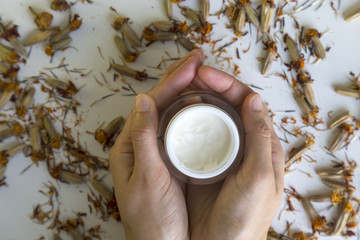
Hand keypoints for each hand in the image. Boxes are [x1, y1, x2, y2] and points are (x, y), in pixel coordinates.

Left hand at [109, 50, 204, 239]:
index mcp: (129, 147)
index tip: (193, 63)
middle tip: (199, 59)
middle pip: (159, 102)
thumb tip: (142, 99)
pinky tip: (200, 105)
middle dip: (178, 78)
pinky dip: (188, 111)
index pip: (151, 104)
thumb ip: (143, 139)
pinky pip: (176, 128)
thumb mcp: (147, 179)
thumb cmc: (152, 221)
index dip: (172, 81)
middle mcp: (139, 144)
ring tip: (201, 75)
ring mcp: (153, 151)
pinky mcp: (166, 160)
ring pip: (168, 112)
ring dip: (184, 91)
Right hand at [186, 67, 284, 239]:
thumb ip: (259, 139)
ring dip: (194, 99)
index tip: (203, 73)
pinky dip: (185, 120)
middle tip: (186, 73)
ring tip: (178, 87)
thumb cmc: (245, 219)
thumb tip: (254, 99)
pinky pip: (194, 135)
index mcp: (261, 145)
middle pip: (225, 105)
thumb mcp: (258, 178)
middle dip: (208, 86)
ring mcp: (219, 153)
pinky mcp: (201, 163)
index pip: (245, 103)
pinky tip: (173, 113)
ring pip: (208, 117)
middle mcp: (240, 145)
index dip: (226, 84)